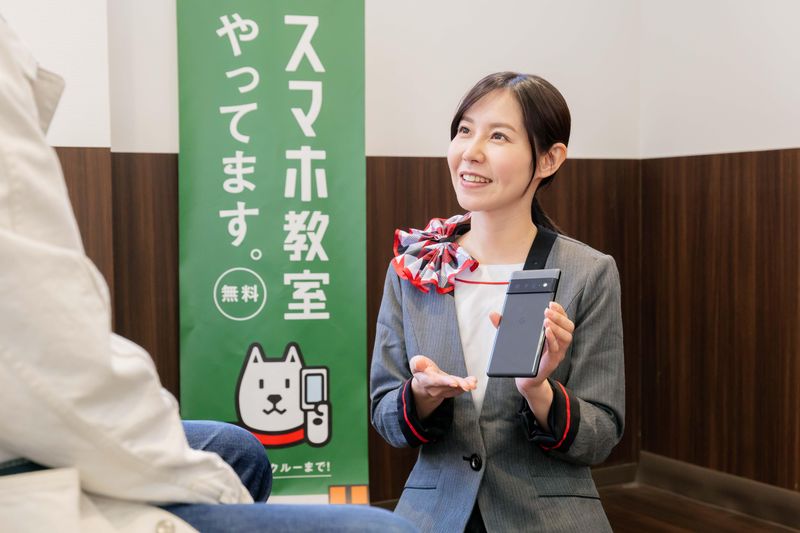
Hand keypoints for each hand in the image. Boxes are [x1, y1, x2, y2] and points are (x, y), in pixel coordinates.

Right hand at [409, 355, 476, 418]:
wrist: (424, 381)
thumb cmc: (421, 369)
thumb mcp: (416, 363)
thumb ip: (417, 363)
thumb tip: (418, 363)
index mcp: (426, 381)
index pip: (435, 382)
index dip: (444, 382)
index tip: (454, 382)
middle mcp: (435, 388)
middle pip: (447, 387)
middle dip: (458, 386)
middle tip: (467, 385)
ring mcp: (443, 391)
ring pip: (455, 390)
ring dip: (465, 386)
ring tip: (473, 383)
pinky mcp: (451, 390)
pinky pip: (459, 390)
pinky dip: (467, 386)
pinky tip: (473, 382)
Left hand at [489, 302, 573, 429]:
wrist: (523, 377)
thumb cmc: (522, 354)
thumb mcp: (513, 337)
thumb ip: (504, 325)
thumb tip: (493, 314)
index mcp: (553, 332)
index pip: (562, 318)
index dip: (559, 309)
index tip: (551, 302)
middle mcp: (559, 340)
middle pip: (568, 326)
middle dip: (559, 316)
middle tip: (547, 311)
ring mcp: (558, 351)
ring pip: (566, 337)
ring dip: (557, 327)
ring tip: (546, 321)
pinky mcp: (553, 360)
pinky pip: (556, 349)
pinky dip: (552, 339)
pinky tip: (546, 332)